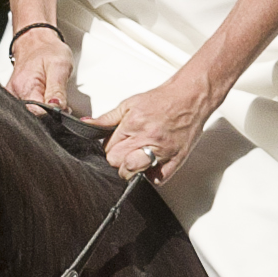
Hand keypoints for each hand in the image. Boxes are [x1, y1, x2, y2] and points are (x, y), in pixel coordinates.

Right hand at [5, 29, 72, 112]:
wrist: (35, 41)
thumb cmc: (47, 50)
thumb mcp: (59, 66)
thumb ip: (57, 91)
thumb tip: (58, 108)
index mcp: (24, 87)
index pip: (39, 114)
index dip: (54, 114)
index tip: (63, 105)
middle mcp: (14, 94)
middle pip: (35, 117)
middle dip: (50, 112)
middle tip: (58, 98)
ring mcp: (13, 98)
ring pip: (33, 115)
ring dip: (46, 109)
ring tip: (50, 93)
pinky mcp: (16, 99)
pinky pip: (30, 110)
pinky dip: (40, 107)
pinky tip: (45, 98)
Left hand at [88, 73, 218, 183]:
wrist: (190, 97)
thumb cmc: (163, 100)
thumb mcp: (130, 104)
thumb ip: (107, 118)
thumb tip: (87, 123)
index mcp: (133, 124)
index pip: (109, 149)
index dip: (112, 147)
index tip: (119, 143)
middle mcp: (147, 138)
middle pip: (118, 163)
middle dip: (119, 159)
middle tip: (128, 149)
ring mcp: (162, 151)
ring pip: (134, 172)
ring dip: (133, 169)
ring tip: (138, 158)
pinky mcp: (176, 159)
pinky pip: (158, 179)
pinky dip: (153, 175)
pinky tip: (153, 163)